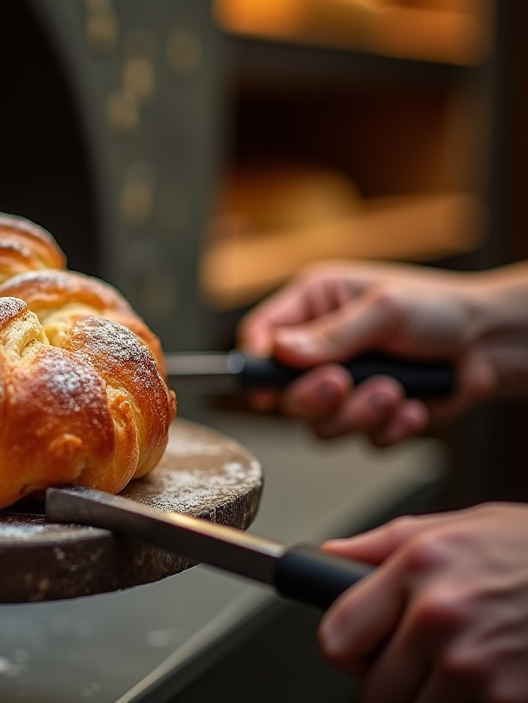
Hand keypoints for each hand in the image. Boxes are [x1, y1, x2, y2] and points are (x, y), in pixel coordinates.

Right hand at [237, 260, 527, 445]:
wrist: (490, 345)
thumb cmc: (441, 309)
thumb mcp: (385, 309)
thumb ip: (332, 334)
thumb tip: (280, 350)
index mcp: (314, 305)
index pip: (260, 335)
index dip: (256, 362)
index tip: (267, 380)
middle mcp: (320, 348)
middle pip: (282, 391)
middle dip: (315, 395)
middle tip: (342, 383)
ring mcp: (343, 386)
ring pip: (319, 423)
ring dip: (360, 413)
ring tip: (394, 391)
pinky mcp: (368, 416)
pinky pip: (360, 440)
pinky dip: (389, 428)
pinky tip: (413, 406)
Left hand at [319, 504, 527, 702]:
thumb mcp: (461, 526)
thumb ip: (383, 546)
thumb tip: (328, 559)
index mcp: (419, 568)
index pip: (338, 638)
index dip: (350, 649)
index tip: (364, 648)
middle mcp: (442, 619)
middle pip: (376, 691)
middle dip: (396, 682)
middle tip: (428, 663)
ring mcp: (480, 669)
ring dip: (437, 700)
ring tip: (470, 669)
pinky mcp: (512, 702)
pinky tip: (495, 682)